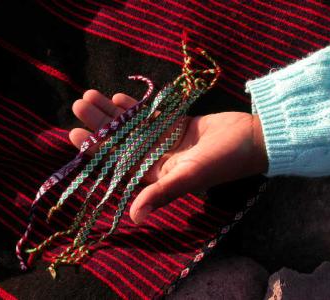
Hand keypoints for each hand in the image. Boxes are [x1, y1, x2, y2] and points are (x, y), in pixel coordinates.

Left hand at [70, 90, 267, 223]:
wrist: (252, 139)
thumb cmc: (224, 160)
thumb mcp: (190, 177)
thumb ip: (162, 194)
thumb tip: (133, 218)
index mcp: (157, 175)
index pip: (119, 163)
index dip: (97, 150)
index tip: (77, 134)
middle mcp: (158, 160)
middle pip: (121, 141)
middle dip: (100, 124)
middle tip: (80, 105)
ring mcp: (166, 141)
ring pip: (133, 126)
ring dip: (114, 112)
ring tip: (91, 95)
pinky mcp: (177, 125)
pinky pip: (151, 117)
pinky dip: (136, 108)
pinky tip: (120, 97)